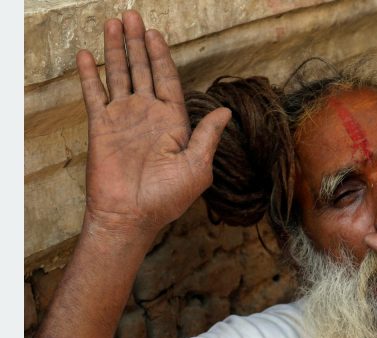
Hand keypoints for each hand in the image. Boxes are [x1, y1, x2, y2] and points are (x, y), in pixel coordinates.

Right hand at [76, 10, 230, 237]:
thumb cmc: (168, 198)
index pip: (168, 80)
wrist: (132, 217)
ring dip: (116, 50)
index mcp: (173, 122)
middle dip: (138, 43)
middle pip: (143, 70)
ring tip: (113, 22)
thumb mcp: (197, 167)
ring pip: (119, 75)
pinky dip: (91, 75)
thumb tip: (226, 111)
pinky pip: (94, 95)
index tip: (156, 34)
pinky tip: (88, 55)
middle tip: (132, 16)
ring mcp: (123, 119)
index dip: (162, 56)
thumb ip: (208, 136)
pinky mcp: (101, 126)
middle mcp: (148, 115)